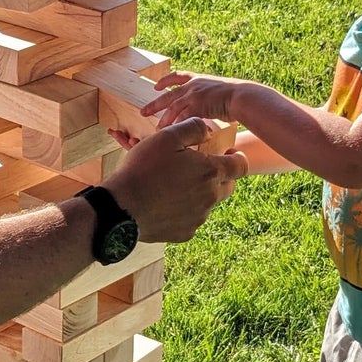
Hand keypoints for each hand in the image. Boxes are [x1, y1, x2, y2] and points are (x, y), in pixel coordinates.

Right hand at [102, 116, 245, 243]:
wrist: (121, 209)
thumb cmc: (143, 170)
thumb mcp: (166, 137)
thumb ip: (192, 128)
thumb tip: (206, 130)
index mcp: (210, 172)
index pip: (241, 165)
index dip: (236, 157)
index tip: (226, 154)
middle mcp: (210, 197)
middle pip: (228, 186)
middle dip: (218, 176)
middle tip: (197, 169)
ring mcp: (198, 218)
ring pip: (207, 203)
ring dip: (197, 193)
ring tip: (172, 186)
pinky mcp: (185, 233)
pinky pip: (191, 219)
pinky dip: (183, 211)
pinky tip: (164, 203)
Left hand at [143, 72, 244, 128]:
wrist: (243, 96)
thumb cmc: (237, 97)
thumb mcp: (221, 91)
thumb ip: (212, 97)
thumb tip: (214, 105)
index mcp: (198, 79)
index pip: (178, 76)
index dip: (166, 80)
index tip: (156, 85)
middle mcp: (193, 85)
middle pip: (169, 95)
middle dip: (155, 104)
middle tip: (143, 111)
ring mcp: (194, 95)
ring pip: (173, 108)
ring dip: (164, 119)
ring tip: (157, 128)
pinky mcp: (197, 106)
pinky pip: (182, 117)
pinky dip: (175, 125)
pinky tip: (170, 132)